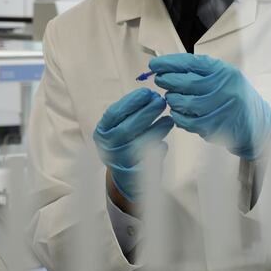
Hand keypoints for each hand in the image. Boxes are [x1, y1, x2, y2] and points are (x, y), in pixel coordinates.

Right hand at [93, 88, 173, 202]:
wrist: (124, 178)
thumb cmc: (123, 145)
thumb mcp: (117, 128)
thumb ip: (129, 114)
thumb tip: (151, 97)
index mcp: (102, 132)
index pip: (114, 113)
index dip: (131, 101)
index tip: (147, 92)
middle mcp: (108, 147)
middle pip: (127, 128)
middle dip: (146, 112)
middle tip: (160, 101)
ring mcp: (121, 161)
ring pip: (140, 144)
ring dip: (156, 129)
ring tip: (168, 119)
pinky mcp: (135, 174)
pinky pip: (149, 159)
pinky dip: (158, 149)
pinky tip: (164, 142)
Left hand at [149, 54, 270, 159]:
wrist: (258, 123)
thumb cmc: (234, 96)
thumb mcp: (223, 76)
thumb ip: (199, 71)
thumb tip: (166, 67)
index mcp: (224, 71)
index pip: (191, 63)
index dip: (169, 63)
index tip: (154, 64)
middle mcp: (225, 88)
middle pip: (186, 82)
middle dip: (167, 81)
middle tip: (160, 81)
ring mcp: (221, 108)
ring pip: (185, 103)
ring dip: (172, 100)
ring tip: (171, 98)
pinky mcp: (217, 126)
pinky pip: (188, 122)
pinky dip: (178, 117)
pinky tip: (178, 113)